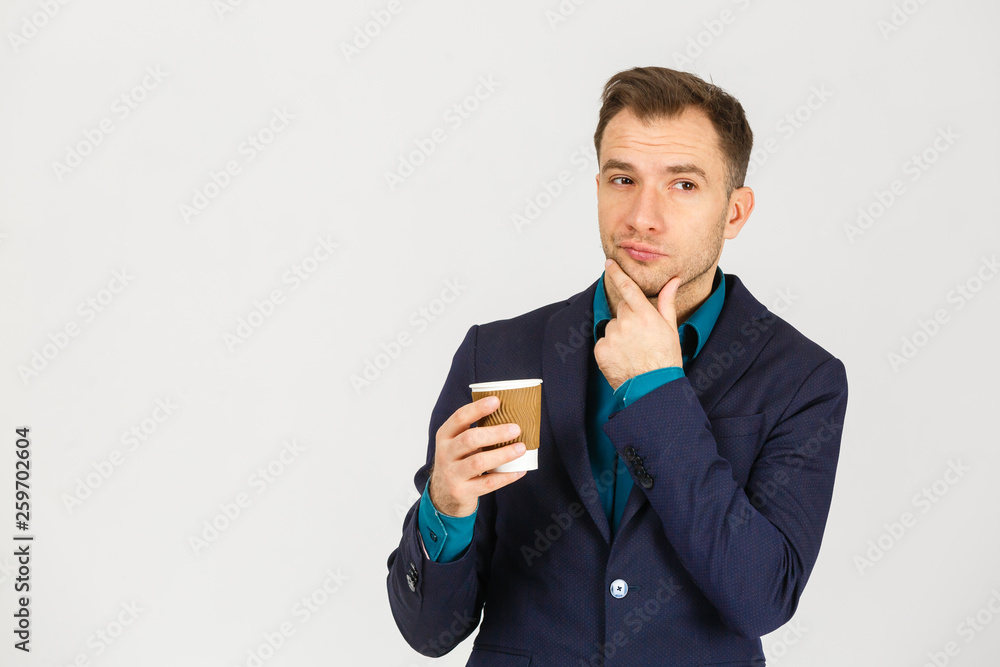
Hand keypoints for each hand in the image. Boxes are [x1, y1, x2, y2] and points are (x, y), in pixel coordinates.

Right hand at [428, 396, 527, 516]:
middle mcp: (445, 454)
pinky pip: (487, 483)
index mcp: (445, 436)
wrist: (442, 495)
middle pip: (469, 439)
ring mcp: (452, 474)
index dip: (478, 408)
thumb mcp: (457, 444)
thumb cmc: (457, 462)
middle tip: (516, 429)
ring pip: (478, 462)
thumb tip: (509, 418)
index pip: (459, 418)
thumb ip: (475, 432)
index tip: (496, 401)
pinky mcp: (462, 492)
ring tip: (521, 448)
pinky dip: (505, 476)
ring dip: (502, 454)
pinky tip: (519, 470)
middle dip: (495, 433)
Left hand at [594, 258, 682, 391]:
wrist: (652, 388)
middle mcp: (626, 323)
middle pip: (622, 309)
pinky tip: (623, 357)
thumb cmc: (665, 359)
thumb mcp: (670, 329)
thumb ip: (666, 302)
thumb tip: (673, 280)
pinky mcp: (601, 349)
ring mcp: (612, 337)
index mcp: (644, 315)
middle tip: (641, 335)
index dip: (617, 273)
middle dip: (629, 316)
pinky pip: (604, 341)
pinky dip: (611, 347)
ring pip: (613, 326)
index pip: (627, 287)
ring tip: (633, 350)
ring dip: (620, 333)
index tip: (608, 263)